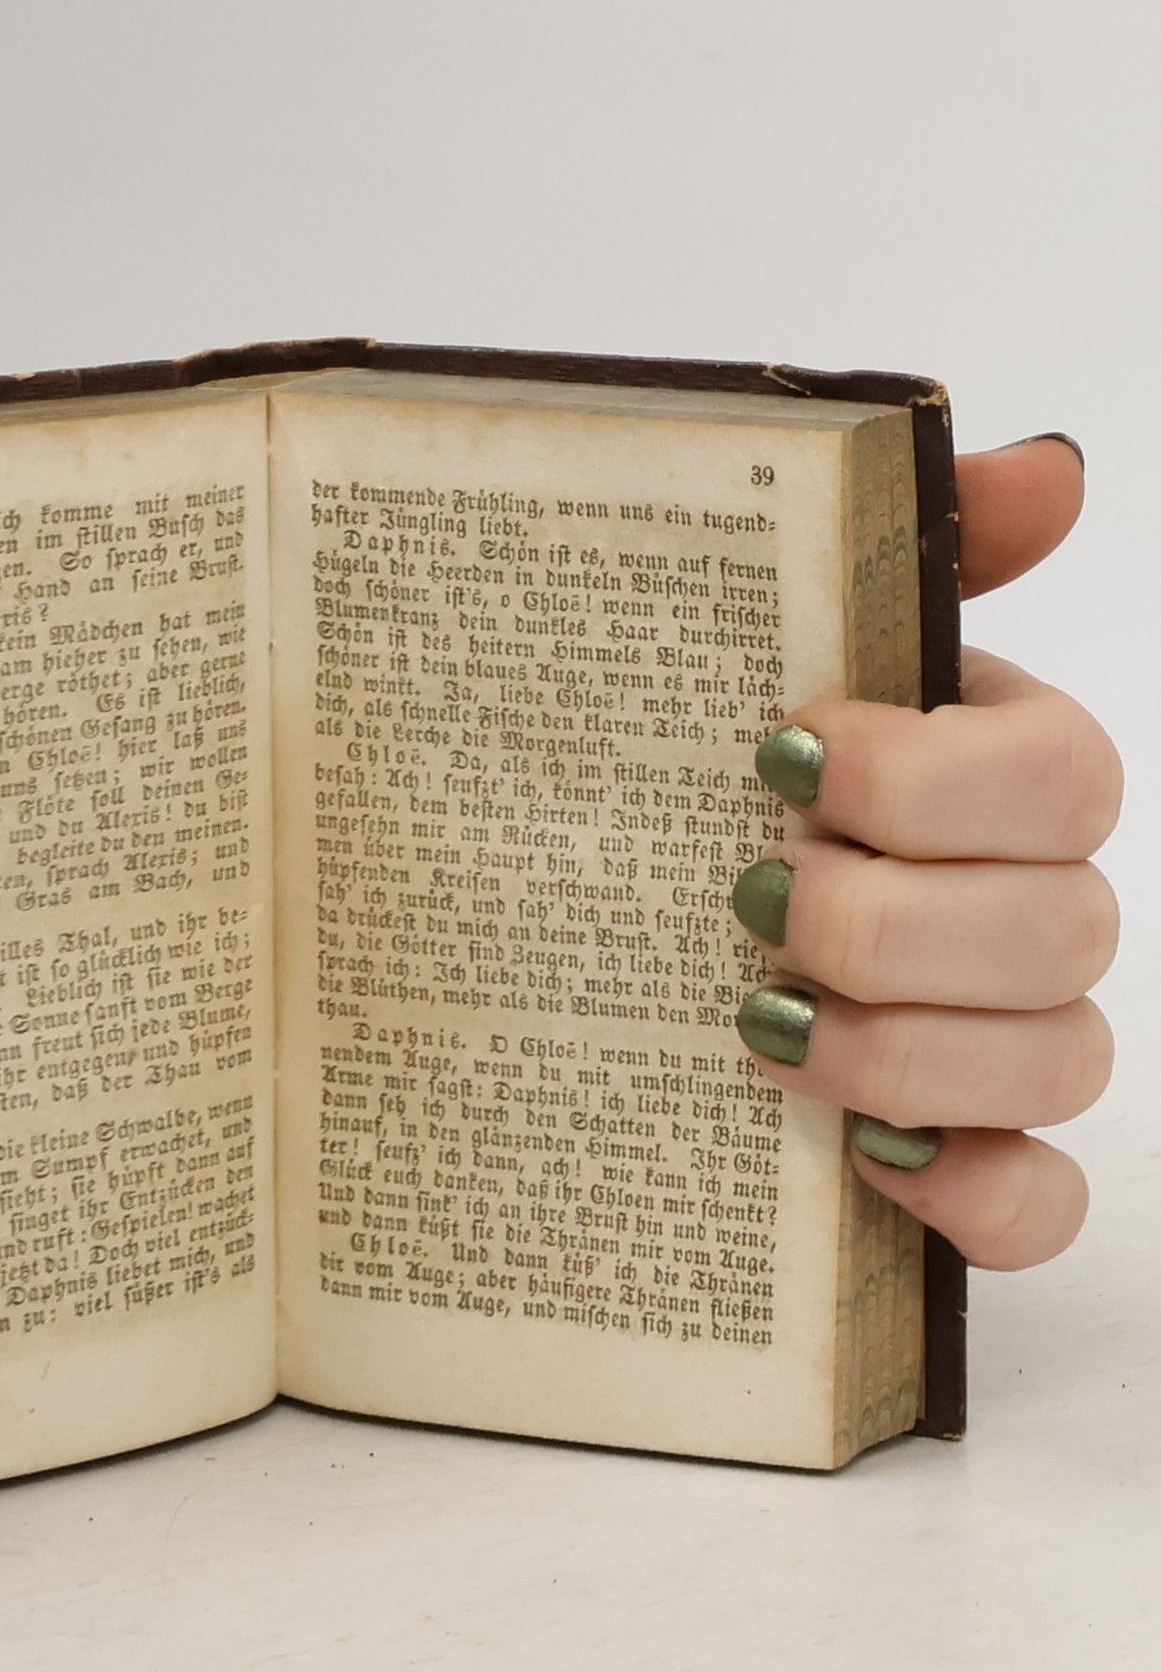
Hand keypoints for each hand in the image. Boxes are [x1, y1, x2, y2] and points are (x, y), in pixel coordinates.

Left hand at [733, 435, 1118, 1269]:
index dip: (931, 778)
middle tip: (746, 901)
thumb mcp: (772, 645)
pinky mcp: (967, 1155)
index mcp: (998, 776)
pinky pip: (1042, 1202)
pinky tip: (867, 1162)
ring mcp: (1008, 1039)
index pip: (1066, 778)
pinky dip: (973, 1194)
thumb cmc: (705, 778)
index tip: (780, 754)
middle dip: (889, 921)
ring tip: (759, 1024)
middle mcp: (1027, 904)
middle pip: (1063, 930)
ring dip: (905, 1050)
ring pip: (1060, 1063)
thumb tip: (1048, 469)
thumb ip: (912, 552)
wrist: (604, 913)